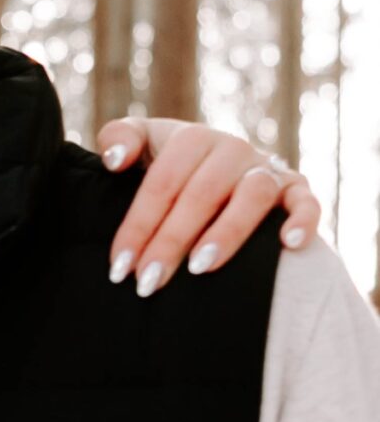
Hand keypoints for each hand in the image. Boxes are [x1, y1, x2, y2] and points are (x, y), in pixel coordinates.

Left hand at [97, 117, 322, 294]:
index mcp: (192, 139)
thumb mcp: (143, 143)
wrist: (217, 164)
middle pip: (202, 194)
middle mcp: (232, 149)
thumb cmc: (171, 162)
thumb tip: (114, 160)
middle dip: (172, 241)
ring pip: (252, 196)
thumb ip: (120, 139)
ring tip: (201, 267)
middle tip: (149, 282)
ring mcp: (266, 169)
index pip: (162, 183)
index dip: (138, 225)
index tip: (119, 267)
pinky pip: (307, 201)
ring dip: (228, 232)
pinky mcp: (295, 189)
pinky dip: (303, 219)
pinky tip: (289, 244)